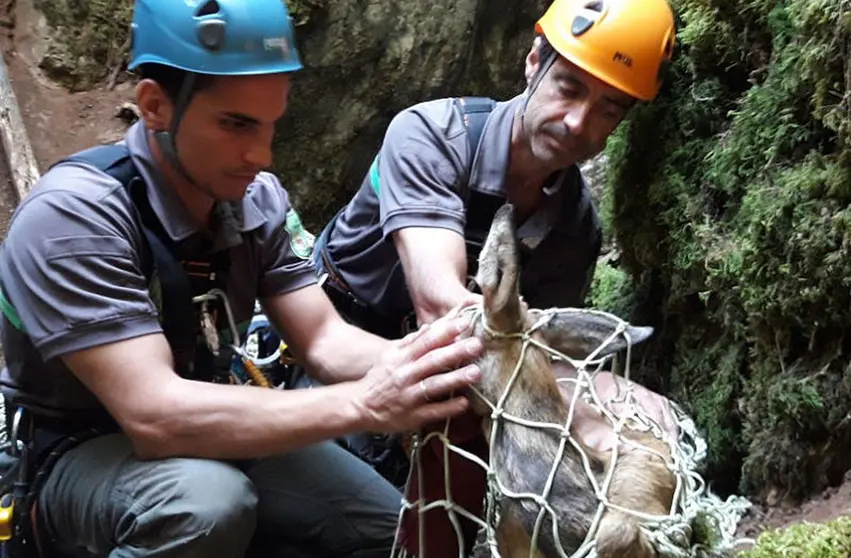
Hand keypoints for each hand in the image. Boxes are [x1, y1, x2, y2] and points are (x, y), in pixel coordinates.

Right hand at [353, 315, 483, 433]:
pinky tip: (464, 403)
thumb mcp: (391, 355)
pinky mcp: (413, 416)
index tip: (463, 323)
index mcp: (402, 358)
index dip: (444, 332)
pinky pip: (433, 411)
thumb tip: (431, 327)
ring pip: (435, 385)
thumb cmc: (379, 379)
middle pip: (433, 361)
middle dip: (456, 352)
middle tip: (476, 345)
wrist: (359, 405)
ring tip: (475, 372)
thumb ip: (411, 341)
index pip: (425, 341)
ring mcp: (410, 396)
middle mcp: (406, 375)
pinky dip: (448, 408)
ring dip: (456, 379)